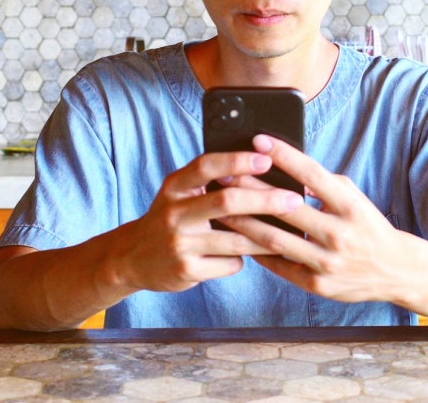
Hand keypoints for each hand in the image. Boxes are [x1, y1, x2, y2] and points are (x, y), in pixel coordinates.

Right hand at [110, 151, 304, 293]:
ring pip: (236, 240)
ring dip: (266, 236)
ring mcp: (180, 243)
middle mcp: (174, 213)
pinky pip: (230, 264)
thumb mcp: (179, 193)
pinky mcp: (187, 270)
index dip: (237, 160)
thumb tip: (262, 168)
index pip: (206, 166)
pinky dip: (244, 259)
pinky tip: (249, 255)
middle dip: (266, 200)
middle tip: (295, 200)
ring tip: (291, 232)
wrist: (132, 258)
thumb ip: (209, 181)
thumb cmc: (170, 218)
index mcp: (175, 186)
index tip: (267, 158)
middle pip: (227, 202)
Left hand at [218, 135, 411, 303]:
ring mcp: (327, 262)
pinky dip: (257, 250)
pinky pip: (280, 264)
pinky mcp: (317, 284)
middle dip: (251, 189)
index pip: (312, 174)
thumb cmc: (368, 227)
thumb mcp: (354, 199)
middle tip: (224, 174)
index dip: (284, 155)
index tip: (259, 140)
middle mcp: (339, 234)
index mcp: (350, 207)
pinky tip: (238, 237)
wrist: (396, 270)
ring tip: (221, 207)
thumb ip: (325, 185)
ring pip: (275, 239)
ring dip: (244, 222)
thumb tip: (289, 169)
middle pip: (285, 207)